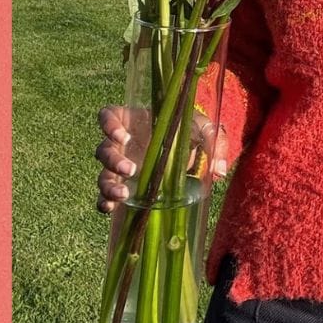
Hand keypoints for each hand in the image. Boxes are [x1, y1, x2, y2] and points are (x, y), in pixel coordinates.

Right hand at [95, 106, 228, 213]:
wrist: (189, 146)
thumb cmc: (189, 128)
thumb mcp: (202, 126)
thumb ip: (213, 140)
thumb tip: (220, 170)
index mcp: (133, 120)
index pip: (107, 115)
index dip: (109, 124)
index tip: (123, 136)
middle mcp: (122, 143)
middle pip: (103, 149)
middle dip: (114, 160)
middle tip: (132, 168)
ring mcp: (121, 164)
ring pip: (103, 174)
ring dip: (109, 185)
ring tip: (125, 194)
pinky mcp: (124, 183)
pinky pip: (105, 193)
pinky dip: (104, 201)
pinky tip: (112, 207)